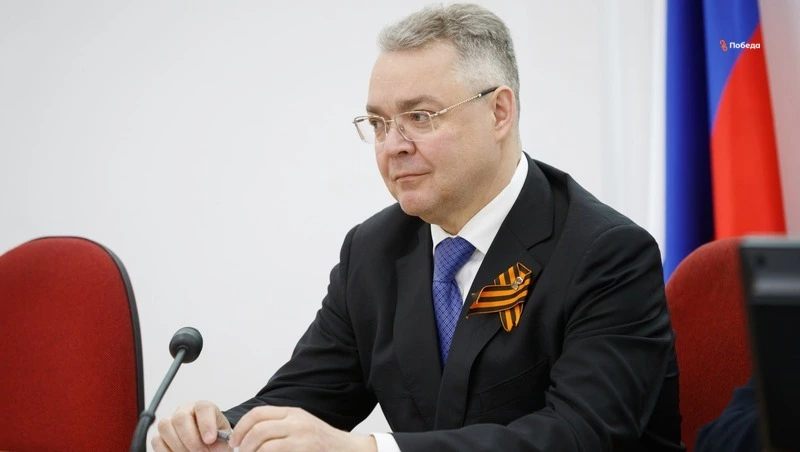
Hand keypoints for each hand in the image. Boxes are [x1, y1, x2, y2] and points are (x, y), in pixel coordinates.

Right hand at [152, 400, 232, 451]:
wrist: (208, 443)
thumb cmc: (215, 438)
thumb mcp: (223, 437)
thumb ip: (220, 439)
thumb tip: (215, 447)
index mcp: (203, 408)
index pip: (203, 408)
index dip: (206, 424)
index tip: (210, 440)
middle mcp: (184, 410)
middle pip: (180, 418)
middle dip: (191, 439)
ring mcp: (170, 421)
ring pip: (166, 427)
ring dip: (179, 446)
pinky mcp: (160, 435)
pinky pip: (157, 441)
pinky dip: (168, 451)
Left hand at [229, 406, 376, 451]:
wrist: (346, 450)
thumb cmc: (322, 442)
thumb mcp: (302, 425)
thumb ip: (280, 425)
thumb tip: (250, 434)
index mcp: (293, 413)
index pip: (258, 414)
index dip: (241, 427)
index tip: (235, 440)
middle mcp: (296, 422)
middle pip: (258, 430)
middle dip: (243, 445)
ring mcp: (300, 438)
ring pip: (264, 445)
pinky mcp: (303, 450)